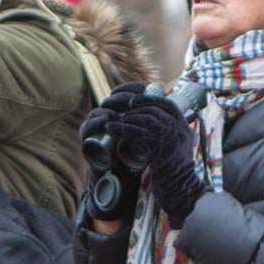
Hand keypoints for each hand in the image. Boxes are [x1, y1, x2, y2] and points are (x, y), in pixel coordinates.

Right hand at [81, 84, 146, 223]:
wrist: (121, 177)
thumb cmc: (135, 156)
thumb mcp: (148, 137)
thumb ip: (157, 125)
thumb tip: (176, 108)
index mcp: (119, 113)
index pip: (122, 93)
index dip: (130, 88)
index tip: (143, 86)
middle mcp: (106, 117)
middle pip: (110, 99)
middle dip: (121, 97)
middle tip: (133, 100)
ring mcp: (96, 127)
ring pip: (98, 111)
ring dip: (109, 109)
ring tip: (121, 113)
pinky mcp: (88, 140)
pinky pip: (87, 128)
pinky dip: (95, 123)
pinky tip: (107, 123)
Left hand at [114, 97, 202, 228]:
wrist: (179, 190)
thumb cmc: (174, 172)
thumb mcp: (176, 147)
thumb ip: (169, 134)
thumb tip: (150, 122)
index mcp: (184, 127)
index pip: (168, 105)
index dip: (149, 99)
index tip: (134, 101)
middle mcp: (180, 129)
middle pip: (154, 109)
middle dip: (134, 108)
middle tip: (119, 113)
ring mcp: (171, 138)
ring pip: (145, 118)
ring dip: (126, 118)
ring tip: (112, 121)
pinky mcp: (160, 149)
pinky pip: (137, 133)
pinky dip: (122, 129)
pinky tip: (110, 129)